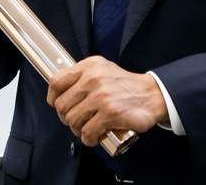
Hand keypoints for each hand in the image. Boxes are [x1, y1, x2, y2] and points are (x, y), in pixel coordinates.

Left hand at [46, 56, 167, 146]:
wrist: (152, 94)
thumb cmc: (125, 85)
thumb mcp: (102, 69)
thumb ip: (82, 76)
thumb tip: (59, 92)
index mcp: (89, 66)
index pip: (57, 81)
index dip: (52, 97)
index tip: (56, 104)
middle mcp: (93, 79)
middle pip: (62, 106)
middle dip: (67, 118)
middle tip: (77, 121)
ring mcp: (101, 96)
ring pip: (72, 121)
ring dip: (78, 130)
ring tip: (87, 129)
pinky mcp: (109, 113)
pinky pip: (88, 132)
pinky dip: (89, 139)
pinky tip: (95, 137)